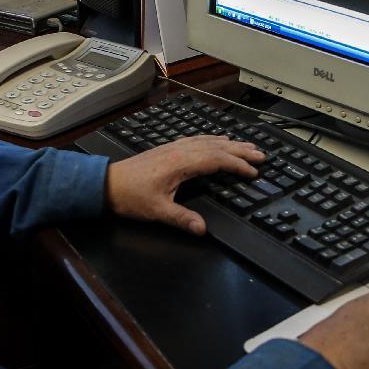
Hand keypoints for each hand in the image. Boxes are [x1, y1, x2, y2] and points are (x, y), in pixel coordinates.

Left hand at [103, 135, 264, 234]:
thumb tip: (202, 229)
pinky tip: (217, 141)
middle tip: (262, 154)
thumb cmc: (130, 196)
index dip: (238, 165)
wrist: (107, 183)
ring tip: (247, 146)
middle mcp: (180, 150)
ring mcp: (174, 147)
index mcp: (181, 163)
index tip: (254, 172)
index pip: (217, 160)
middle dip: (241, 150)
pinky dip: (213, 140)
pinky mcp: (168, 149)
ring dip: (230, 143)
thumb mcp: (157, 211)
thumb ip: (182, 219)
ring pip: (208, 141)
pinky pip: (197, 140)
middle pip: (217, 146)